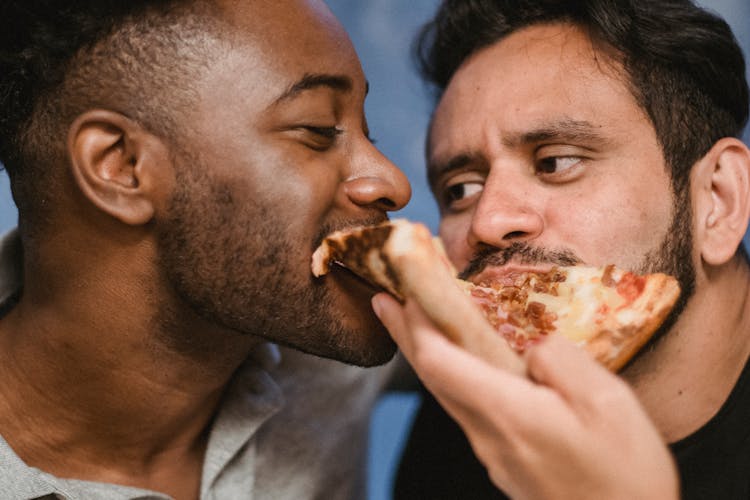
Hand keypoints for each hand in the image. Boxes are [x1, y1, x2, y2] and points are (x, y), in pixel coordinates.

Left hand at [373, 293, 678, 499]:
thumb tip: (531, 348)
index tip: (408, 290)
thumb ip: (561, 360)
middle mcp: (487, 434)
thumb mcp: (608, 402)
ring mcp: (492, 452)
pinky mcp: (504, 462)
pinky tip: (461, 366)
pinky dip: (452, 377)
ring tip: (412, 325)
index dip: (417, 323)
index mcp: (507, 412)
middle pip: (431, 376)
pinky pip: (467, 410)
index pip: (438, 361)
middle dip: (405, 334)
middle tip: (383, 301)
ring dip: (426, 355)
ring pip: (446, 394)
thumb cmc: (624, 472)